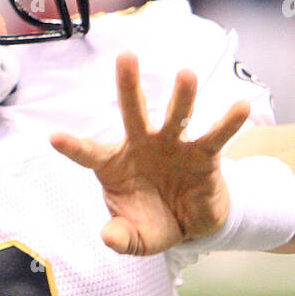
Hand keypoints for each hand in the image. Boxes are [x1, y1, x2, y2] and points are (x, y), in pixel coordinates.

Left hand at [50, 52, 250, 255]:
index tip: (54, 138)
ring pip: (176, 117)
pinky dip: (228, 122)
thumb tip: (108, 236)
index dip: (73, 147)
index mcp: (115, 165)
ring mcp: (173, 146)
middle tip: (126, 57)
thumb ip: (120, 237)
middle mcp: (142, 146)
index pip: (89, 153)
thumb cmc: (152, 223)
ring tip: (186, 75)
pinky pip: (215, 136)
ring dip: (181, 97)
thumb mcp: (134, 238)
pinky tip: (240, 105)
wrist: (191, 225)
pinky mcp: (203, 155)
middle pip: (133, 113)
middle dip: (128, 85)